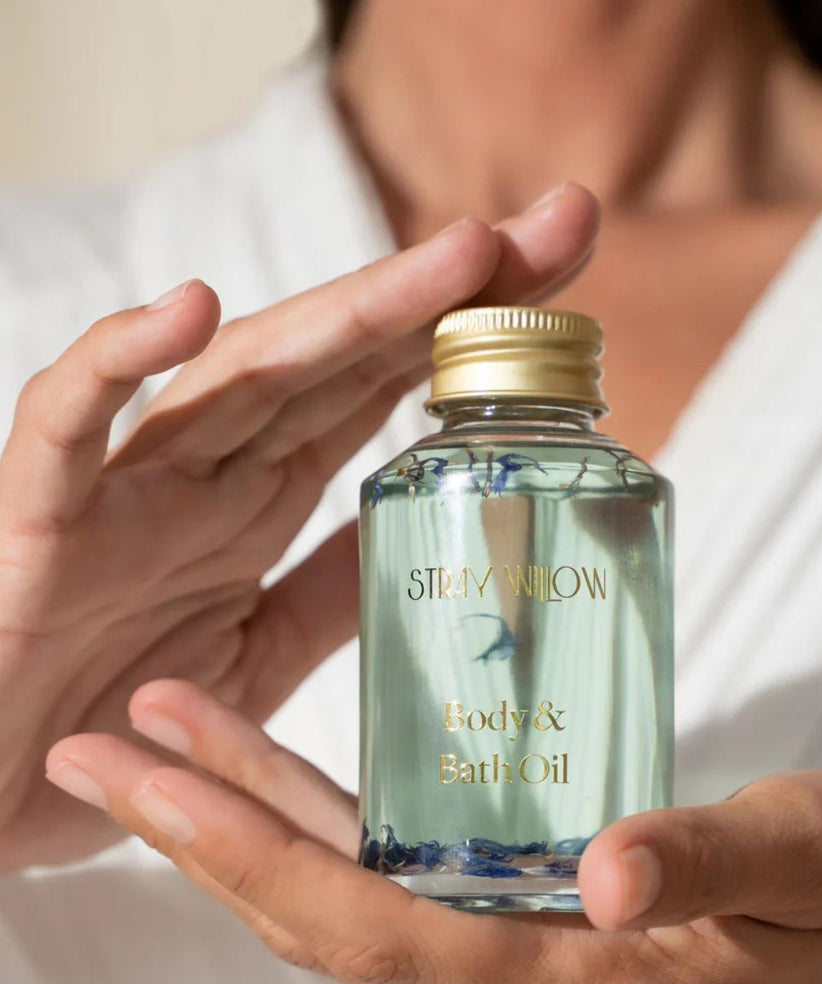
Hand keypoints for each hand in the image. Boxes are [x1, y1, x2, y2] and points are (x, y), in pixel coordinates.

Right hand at [0, 183, 599, 871]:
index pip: (384, 392)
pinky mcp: (39, 521)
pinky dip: (115, 364)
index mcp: (259, 500)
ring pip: (245, 374)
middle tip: (566, 225)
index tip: (567, 277)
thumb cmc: (118, 719)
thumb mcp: (261, 650)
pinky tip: (189, 312)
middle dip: (454, 289)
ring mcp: (131, 489)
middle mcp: (211, 473)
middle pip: (345, 358)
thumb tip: (441, 532)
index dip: (474, 333)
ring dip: (352, 310)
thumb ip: (337, 586)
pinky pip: (66, 428)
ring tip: (462, 255)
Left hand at [47, 680, 821, 983]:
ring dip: (237, 804)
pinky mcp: (513, 887)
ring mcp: (503, 928)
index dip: (252, 864)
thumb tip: (613, 877)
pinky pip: (388, 847)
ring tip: (152, 722)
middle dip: (198, 831)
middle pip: (318, 908)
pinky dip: (310, 799)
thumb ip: (715, 863)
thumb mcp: (811, 861)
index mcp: (566, 980)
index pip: (373, 935)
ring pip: (337, 874)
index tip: (152, 784)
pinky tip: (263, 748)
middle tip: (96, 747)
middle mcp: (507, 967)